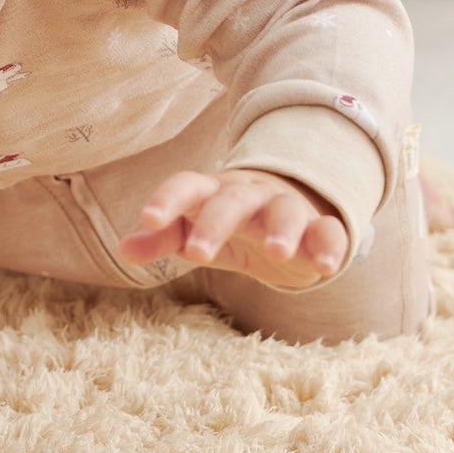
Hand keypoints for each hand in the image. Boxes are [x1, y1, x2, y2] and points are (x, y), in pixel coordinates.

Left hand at [120, 167, 347, 289]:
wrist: (289, 212)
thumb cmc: (230, 224)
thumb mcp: (194, 231)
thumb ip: (161, 238)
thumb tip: (123, 249)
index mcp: (212, 193)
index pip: (186, 186)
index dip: (166, 200)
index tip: (147, 218)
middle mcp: (249, 196)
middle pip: (231, 200)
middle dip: (215, 223)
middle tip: (198, 253)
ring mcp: (286, 208)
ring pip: (285, 210)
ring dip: (281, 228)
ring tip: (275, 251)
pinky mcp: (320, 228)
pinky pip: (329, 231)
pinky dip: (330, 245)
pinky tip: (327, 266)